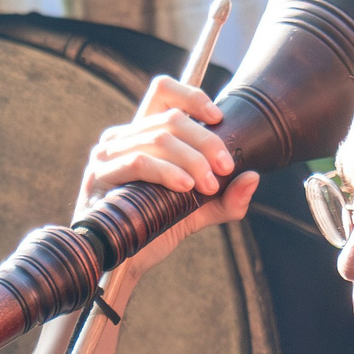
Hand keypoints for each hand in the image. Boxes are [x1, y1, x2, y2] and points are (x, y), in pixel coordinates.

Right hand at [77, 76, 258, 277]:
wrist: (125, 261)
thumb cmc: (156, 227)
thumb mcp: (199, 210)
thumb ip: (226, 196)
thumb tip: (252, 177)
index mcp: (144, 134)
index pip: (164, 91)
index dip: (193, 97)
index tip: (219, 118)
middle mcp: (123, 137)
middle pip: (171, 118)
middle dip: (206, 142)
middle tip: (225, 169)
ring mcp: (108, 154)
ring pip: (158, 138)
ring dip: (191, 160)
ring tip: (208, 186)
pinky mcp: (100, 175)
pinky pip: (138, 162)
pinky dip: (166, 171)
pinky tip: (185, 187)